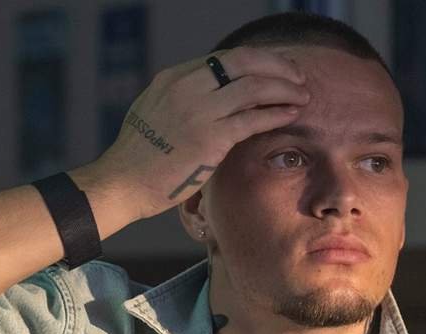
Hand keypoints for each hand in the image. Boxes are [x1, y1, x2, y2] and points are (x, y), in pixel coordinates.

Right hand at [78, 47, 310, 221]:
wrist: (123, 183)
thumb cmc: (139, 156)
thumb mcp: (153, 111)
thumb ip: (180, 98)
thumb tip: (210, 94)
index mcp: (174, 78)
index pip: (226, 58)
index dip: (259, 60)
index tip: (278, 68)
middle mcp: (187, 87)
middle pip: (245, 62)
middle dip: (278, 66)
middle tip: (298, 77)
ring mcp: (198, 112)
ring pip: (254, 87)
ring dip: (285, 89)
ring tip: (303, 96)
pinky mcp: (209, 139)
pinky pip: (252, 119)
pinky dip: (277, 114)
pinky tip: (291, 115)